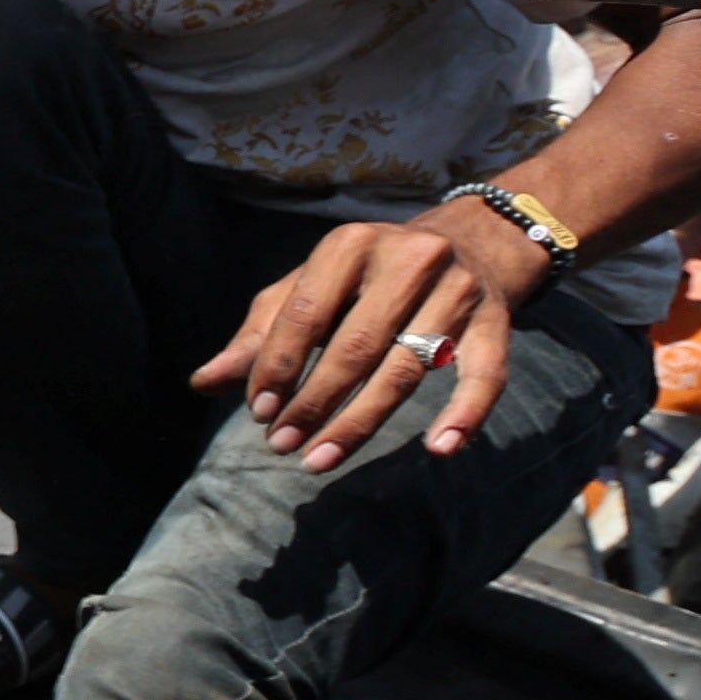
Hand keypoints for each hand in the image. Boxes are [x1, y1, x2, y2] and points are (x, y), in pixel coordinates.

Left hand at [195, 201, 538, 469]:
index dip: (279, 366)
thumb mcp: (310, 289)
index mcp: (350, 246)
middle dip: (315, 402)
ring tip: (322, 458)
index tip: (260, 412)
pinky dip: (466, 412)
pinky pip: (485, 373)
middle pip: (356, 345)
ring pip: (409, 367)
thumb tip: (203, 382)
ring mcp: (458, 289)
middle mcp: (408, 259)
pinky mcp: (497, 320)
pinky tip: (440, 448)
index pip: (306, 313)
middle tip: (282, 445)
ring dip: (363, 421)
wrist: (470, 241)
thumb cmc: (368, 275)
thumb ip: (261, 334)